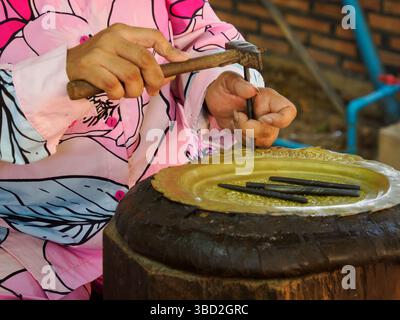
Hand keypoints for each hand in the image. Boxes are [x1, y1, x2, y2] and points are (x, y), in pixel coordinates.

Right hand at [66, 23, 188, 99]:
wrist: (66, 67)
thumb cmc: (101, 64)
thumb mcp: (122, 56)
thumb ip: (143, 64)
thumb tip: (170, 75)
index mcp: (123, 32)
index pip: (153, 36)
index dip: (170, 50)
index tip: (182, 62)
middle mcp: (112, 38)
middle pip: (146, 60)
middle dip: (154, 80)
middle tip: (151, 90)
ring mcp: (100, 52)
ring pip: (132, 76)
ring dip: (134, 91)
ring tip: (127, 93)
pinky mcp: (89, 68)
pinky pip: (114, 87)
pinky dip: (118, 95)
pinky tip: (114, 94)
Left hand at [205, 71, 296, 146]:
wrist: (214, 101)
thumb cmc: (225, 87)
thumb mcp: (228, 80)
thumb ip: (239, 84)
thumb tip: (252, 90)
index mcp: (269, 99)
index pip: (288, 112)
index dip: (280, 120)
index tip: (263, 119)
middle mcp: (269, 115)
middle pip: (272, 132)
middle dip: (252, 129)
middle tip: (238, 116)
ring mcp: (261, 128)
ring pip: (262, 141)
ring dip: (245, 134)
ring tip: (235, 119)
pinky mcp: (252, 137)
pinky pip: (250, 145)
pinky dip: (240, 138)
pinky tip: (233, 126)